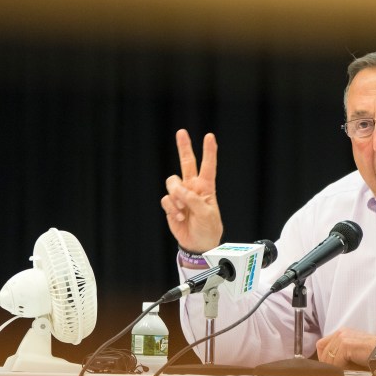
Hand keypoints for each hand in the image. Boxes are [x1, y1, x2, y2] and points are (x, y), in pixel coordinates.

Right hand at [160, 129, 222, 253]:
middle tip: (181, 132)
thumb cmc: (208, 228)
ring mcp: (181, 195)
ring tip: (183, 209)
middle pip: (186, 163)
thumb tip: (178, 190)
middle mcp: (192, 188)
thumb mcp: (207, 214)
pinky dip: (172, 208)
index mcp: (206, 187)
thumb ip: (193, 199)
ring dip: (176, 195)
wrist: (197, 243)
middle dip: (184, 147)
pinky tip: (179, 217)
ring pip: (172, 182)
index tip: (209, 136)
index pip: (208, 166)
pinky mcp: (171, 205)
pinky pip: (166, 199)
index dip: (209, 151)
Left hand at [315, 328, 375, 368]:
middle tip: (343, 371)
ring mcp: (343, 337)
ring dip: (337, 368)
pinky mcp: (346, 344)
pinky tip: (354, 369)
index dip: (325, 358)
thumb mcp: (354, 354)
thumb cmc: (375, 355)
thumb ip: (341, 356)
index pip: (322, 345)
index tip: (334, 367)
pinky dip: (342, 369)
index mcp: (343, 333)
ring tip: (351, 370)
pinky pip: (336, 361)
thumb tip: (330, 367)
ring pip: (328, 358)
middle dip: (330, 364)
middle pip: (323, 351)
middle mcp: (341, 332)